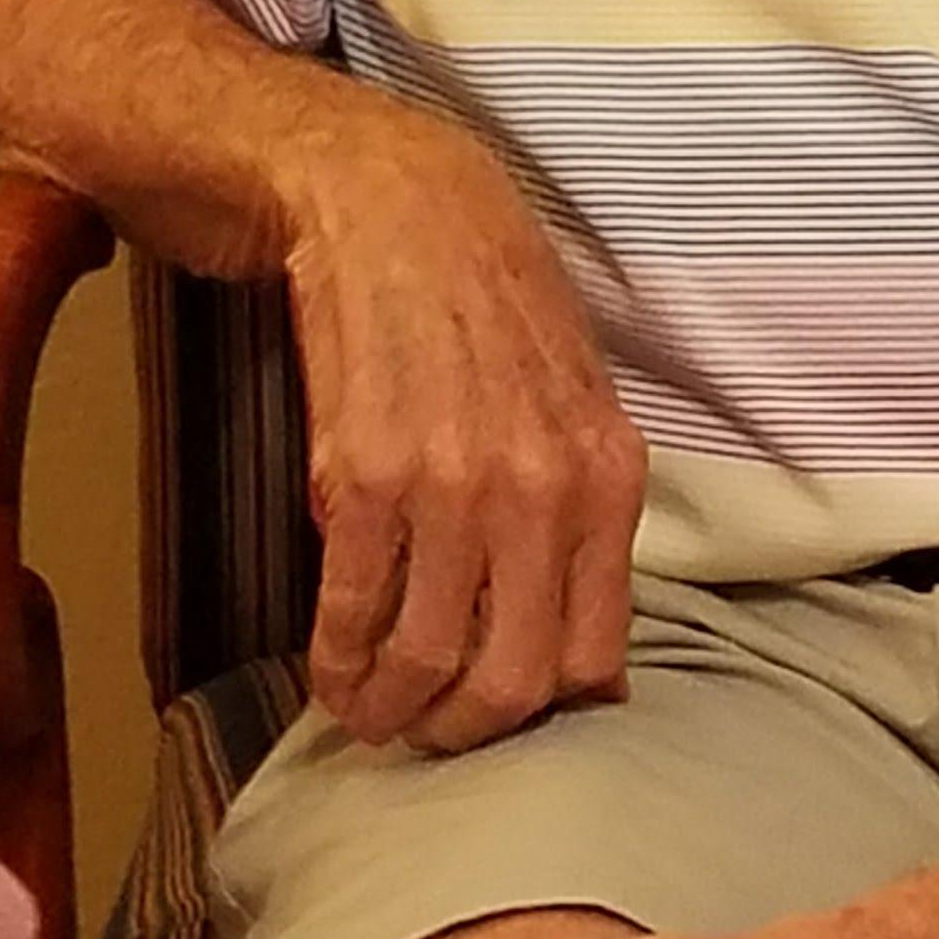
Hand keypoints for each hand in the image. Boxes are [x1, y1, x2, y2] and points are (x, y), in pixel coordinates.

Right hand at [281, 116, 645, 752]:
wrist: (395, 204)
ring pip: (427, 662)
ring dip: (387, 711)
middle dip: (460, 733)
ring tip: (365, 710)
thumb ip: (581, 511)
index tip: (496, 716)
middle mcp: (541, 492)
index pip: (592, 658)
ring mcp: (453, 486)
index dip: (539, 715)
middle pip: (511, 684)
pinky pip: (351, 610)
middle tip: (424, 733)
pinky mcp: (363, 474)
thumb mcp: (577, 399)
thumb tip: (573, 649)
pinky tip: (329, 667)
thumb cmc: (489, 300)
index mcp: (608, 478)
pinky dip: (335, 662)